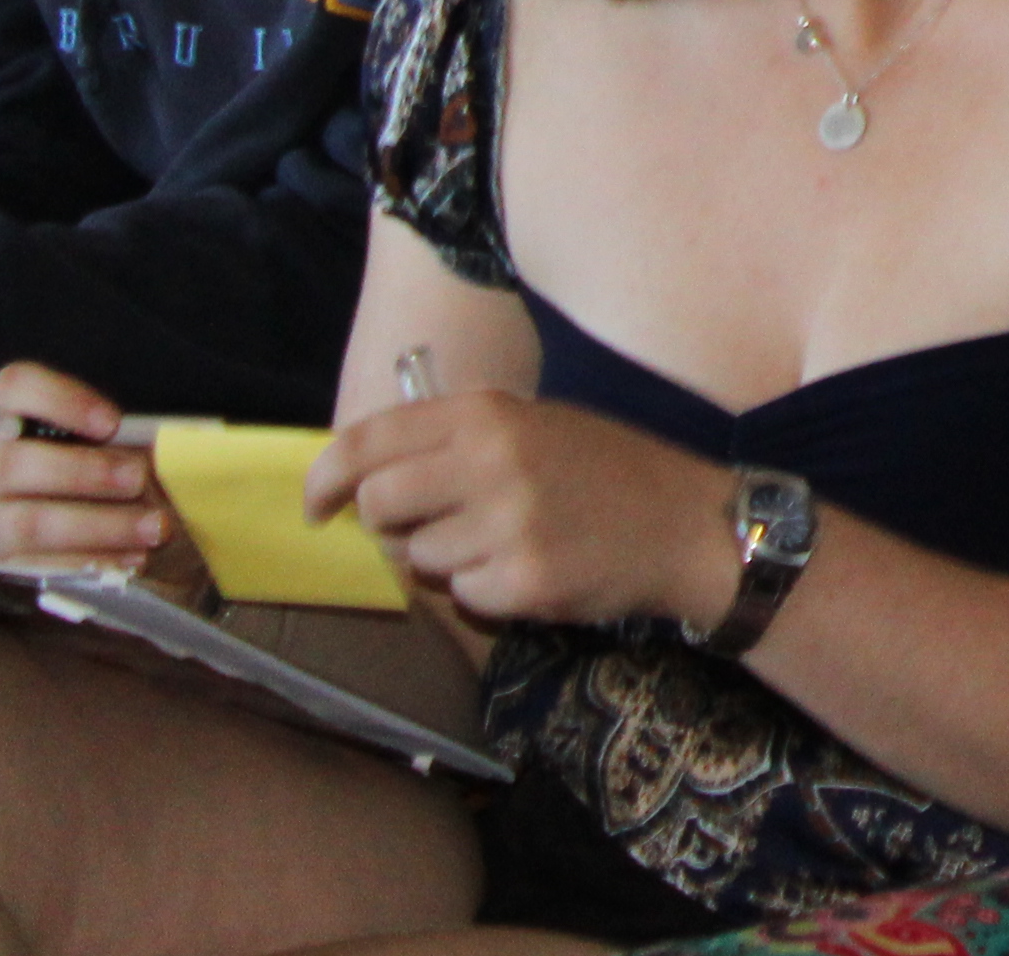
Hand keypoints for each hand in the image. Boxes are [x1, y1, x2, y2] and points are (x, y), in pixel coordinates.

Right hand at [0, 364, 199, 599]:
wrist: (143, 542)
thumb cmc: (138, 482)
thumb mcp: (146, 454)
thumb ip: (148, 443)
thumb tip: (181, 447)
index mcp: (24, 424)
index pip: (14, 388)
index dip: (57, 399)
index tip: (112, 422)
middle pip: (12, 463)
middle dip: (82, 472)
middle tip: (138, 478)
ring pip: (27, 523)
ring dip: (98, 525)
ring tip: (155, 527)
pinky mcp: (10, 567)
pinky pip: (42, 567)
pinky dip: (94, 562)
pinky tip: (134, 558)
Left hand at [313, 392, 735, 633]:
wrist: (691, 526)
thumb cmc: (609, 470)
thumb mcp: (538, 424)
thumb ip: (458, 440)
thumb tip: (368, 476)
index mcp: (490, 413)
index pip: (368, 440)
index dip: (326, 476)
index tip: (317, 505)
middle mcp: (492, 462)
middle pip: (380, 504)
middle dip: (395, 524)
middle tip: (435, 525)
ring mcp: (508, 524)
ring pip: (418, 558)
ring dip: (449, 560)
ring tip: (510, 542)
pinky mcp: (522, 581)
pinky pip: (462, 595)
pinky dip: (486, 591)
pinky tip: (533, 569)